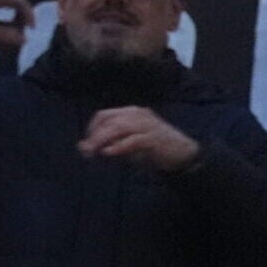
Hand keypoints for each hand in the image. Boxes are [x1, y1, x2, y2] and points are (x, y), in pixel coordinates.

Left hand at [79, 107, 201, 172]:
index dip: (91, 129)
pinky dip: (119, 146)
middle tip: (87, 152)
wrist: (184, 154)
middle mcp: (138, 114)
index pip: (104, 115)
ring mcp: (147, 125)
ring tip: (94, 153)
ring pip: (118, 128)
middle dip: (94, 136)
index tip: (87, 145)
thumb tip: (82, 146)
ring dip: (102, 140)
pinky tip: (109, 153)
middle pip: (108, 120)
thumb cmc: (154, 149)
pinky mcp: (154, 138)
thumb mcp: (128, 144)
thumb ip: (109, 143)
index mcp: (132, 112)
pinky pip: (132, 140)